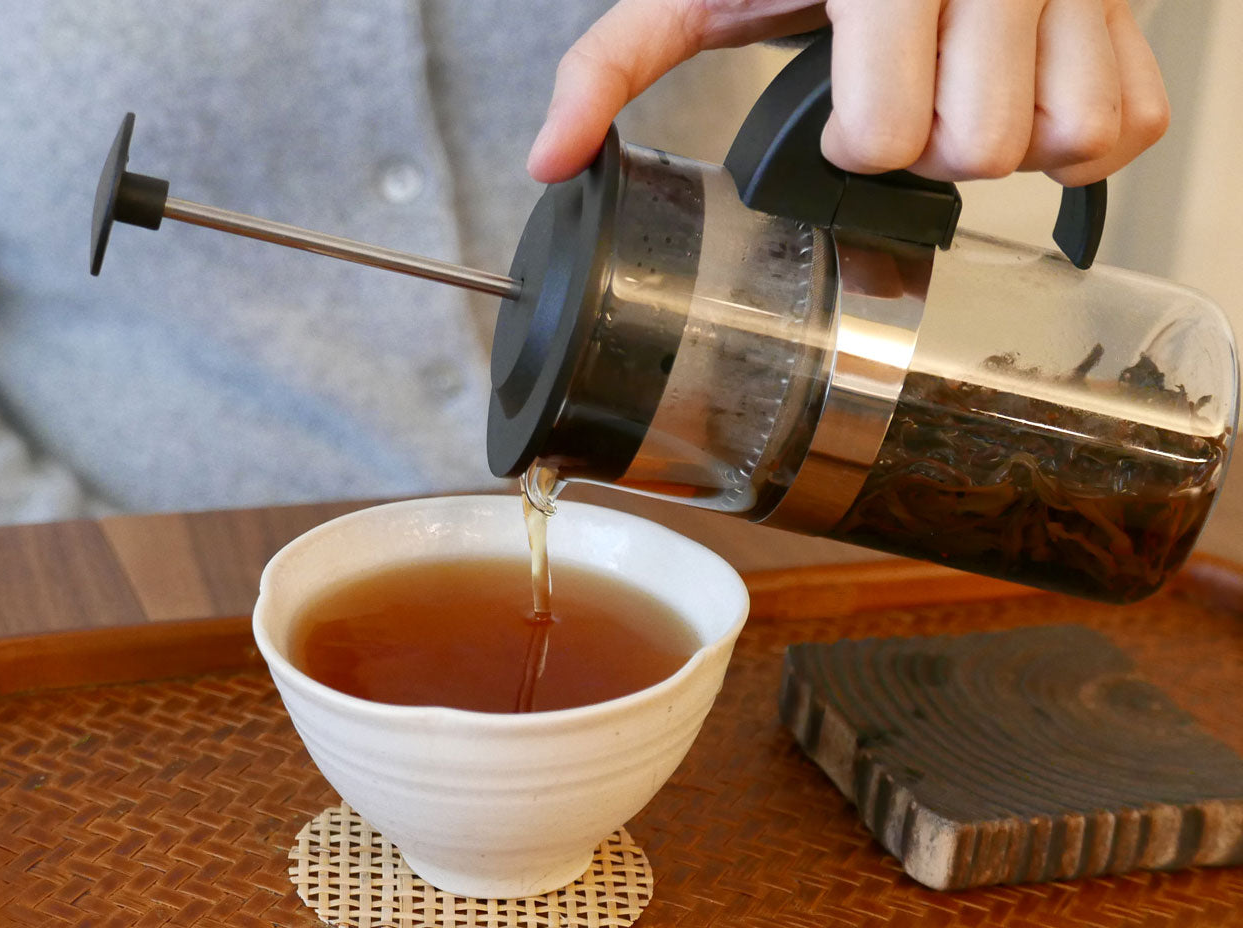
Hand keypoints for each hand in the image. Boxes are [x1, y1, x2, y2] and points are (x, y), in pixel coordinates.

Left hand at [527, 0, 1167, 188]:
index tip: (847, 114)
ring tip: (964, 95)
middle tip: (908, 99)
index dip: (856, 146)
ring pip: (1065, 137)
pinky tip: (1029, 98)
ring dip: (1007, 146)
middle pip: (974, 147)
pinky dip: (1088, 135)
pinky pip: (1133, 119)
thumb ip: (618, 60)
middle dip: (926, 149)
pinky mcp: (1127, 0)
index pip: (885, 133)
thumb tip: (551, 157)